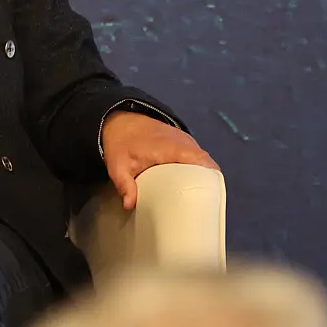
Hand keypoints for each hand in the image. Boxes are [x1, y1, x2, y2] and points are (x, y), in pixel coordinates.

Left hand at [101, 111, 219, 210]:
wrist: (120, 121)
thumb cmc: (121, 143)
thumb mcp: (118, 165)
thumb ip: (125, 185)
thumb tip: (130, 205)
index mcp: (170, 147)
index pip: (199, 160)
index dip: (209, 178)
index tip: (209, 197)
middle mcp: (182, 142)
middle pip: (206, 163)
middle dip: (209, 183)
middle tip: (204, 204)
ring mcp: (184, 140)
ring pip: (203, 160)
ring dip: (205, 177)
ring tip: (201, 198)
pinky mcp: (183, 142)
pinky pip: (197, 157)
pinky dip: (199, 170)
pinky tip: (194, 186)